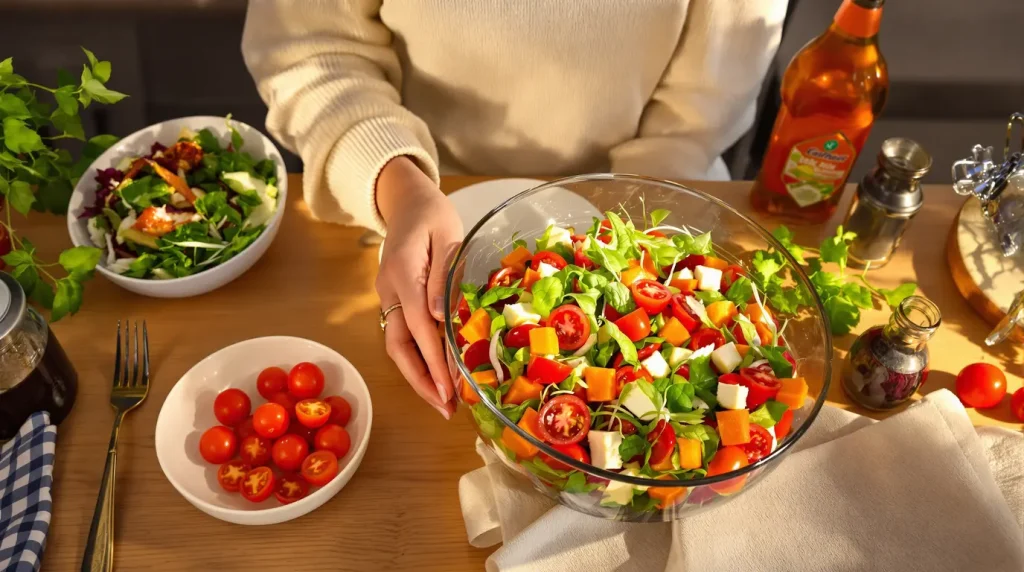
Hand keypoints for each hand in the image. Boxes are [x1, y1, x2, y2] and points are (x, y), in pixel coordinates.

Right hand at [375, 157, 461, 418]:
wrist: (407, 199)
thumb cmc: (433, 213)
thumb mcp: (446, 235)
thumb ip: (443, 275)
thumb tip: (440, 318)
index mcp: (403, 273)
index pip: (418, 326)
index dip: (434, 360)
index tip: (448, 388)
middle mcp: (389, 290)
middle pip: (397, 345)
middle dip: (420, 380)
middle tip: (445, 408)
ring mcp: (388, 296)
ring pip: (396, 345)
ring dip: (418, 375)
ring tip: (443, 401)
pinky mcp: (393, 299)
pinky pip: (402, 334)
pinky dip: (419, 358)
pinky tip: (438, 374)